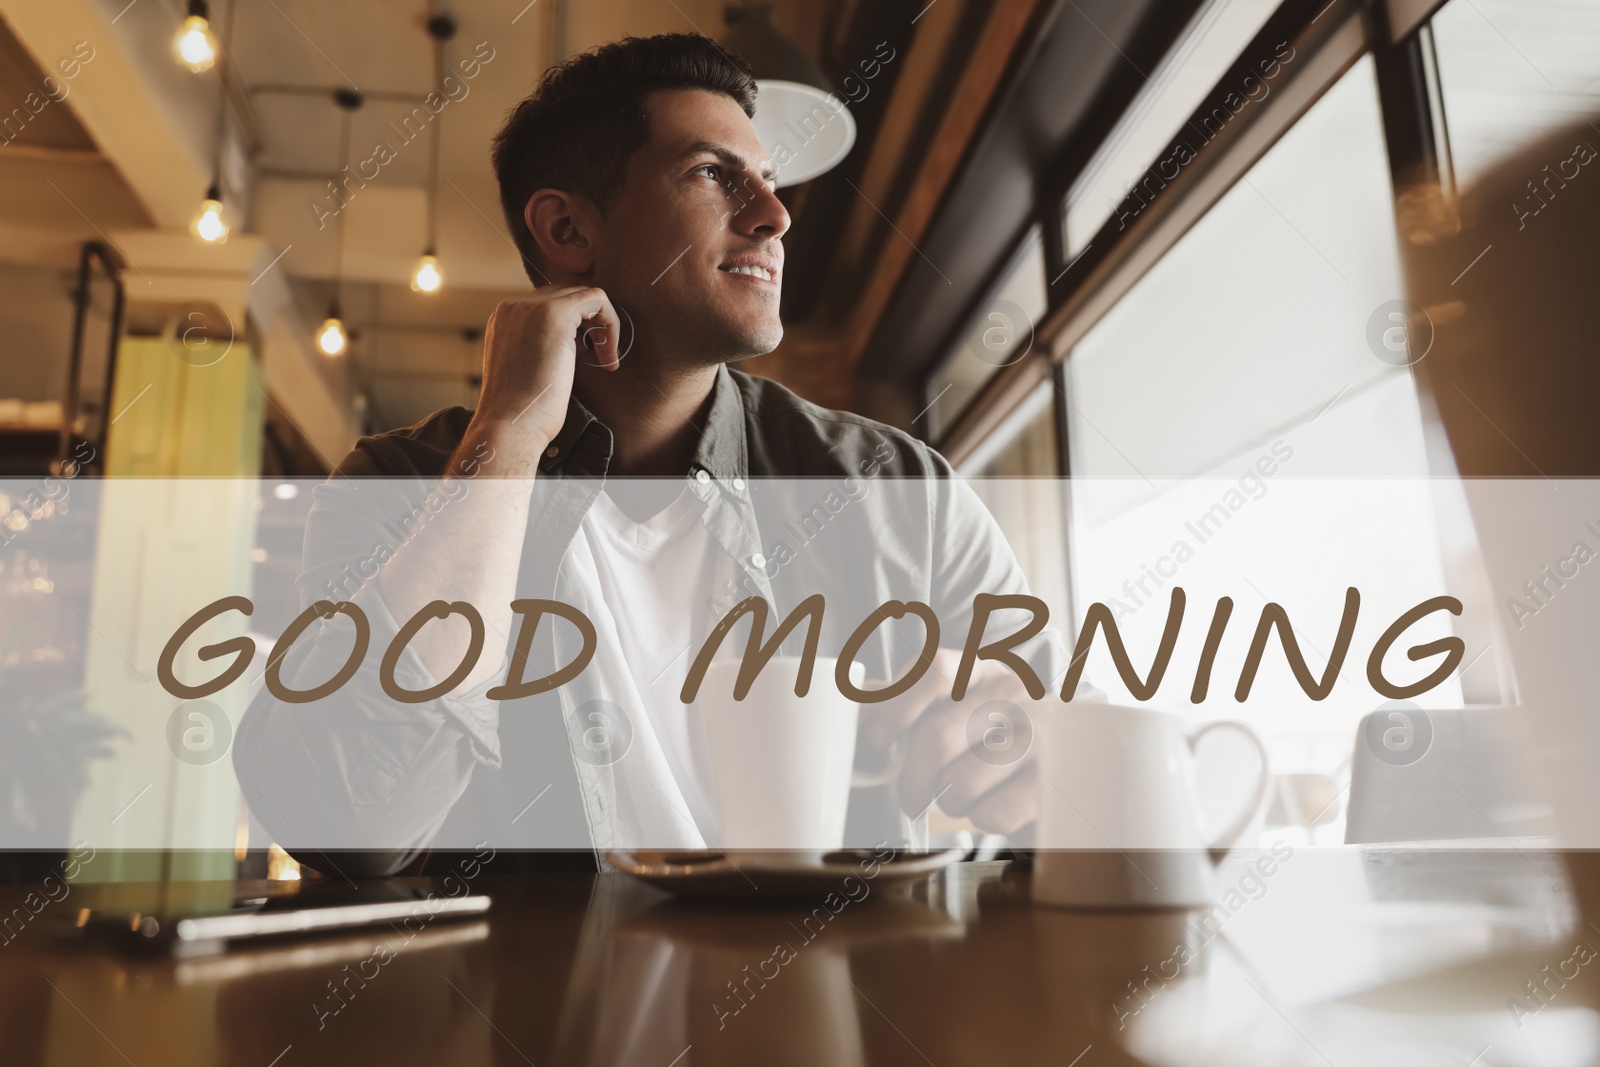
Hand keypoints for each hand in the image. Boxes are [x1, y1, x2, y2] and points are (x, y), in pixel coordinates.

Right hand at [472, 286, 621, 452]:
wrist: (511, 425)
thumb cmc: (523, 412)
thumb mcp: (527, 371)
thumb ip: (538, 349)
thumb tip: (566, 347)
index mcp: (505, 320)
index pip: (549, 303)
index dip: (576, 327)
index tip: (586, 358)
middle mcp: (513, 307)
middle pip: (567, 293)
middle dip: (591, 323)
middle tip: (601, 358)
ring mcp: (530, 307)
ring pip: (583, 293)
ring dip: (603, 326)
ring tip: (606, 359)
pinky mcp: (553, 314)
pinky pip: (597, 299)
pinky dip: (611, 324)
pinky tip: (608, 356)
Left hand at [861, 648, 1038, 835]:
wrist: (1066, 765)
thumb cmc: (995, 737)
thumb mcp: (958, 707)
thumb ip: (912, 700)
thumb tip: (864, 694)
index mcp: (983, 669)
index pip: (934, 670)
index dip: (896, 706)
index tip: (878, 737)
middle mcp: (1015, 695)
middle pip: (935, 738)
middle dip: (912, 778)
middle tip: (912, 795)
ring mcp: (1038, 738)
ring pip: (958, 784)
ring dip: (949, 801)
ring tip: (964, 794)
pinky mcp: (1050, 785)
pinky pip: (989, 814)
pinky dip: (981, 818)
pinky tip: (993, 804)